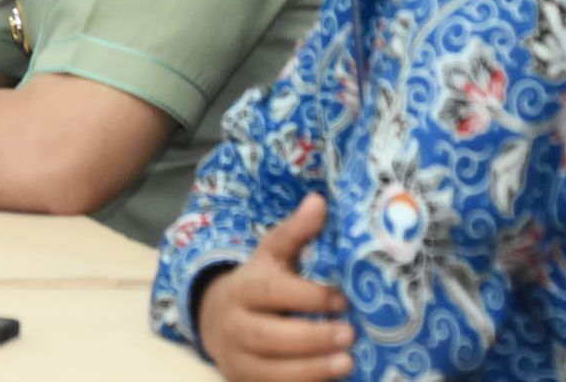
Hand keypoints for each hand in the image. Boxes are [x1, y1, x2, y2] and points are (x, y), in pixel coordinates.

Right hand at [197, 194, 353, 381]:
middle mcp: (234, 324)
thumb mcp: (272, 254)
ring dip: (310, 369)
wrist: (215, 318)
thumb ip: (295, 231)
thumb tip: (319, 201)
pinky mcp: (243, 381)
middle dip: (311, 338)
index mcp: (244, 287)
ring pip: (270, 370)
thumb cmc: (258, 282)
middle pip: (268, 335)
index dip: (308, 297)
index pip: (272, 292)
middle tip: (350, 335)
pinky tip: (329, 379)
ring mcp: (236, 358)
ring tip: (347, 363)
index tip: (343, 300)